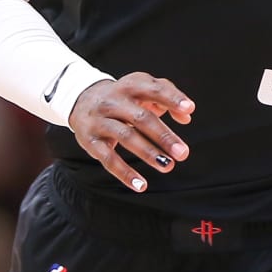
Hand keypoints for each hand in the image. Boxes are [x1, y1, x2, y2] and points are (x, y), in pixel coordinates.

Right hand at [69, 73, 194, 191]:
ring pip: (126, 136)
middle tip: (183, 153)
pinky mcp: (90, 140)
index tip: (189, 108)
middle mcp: (113, 101)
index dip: (172, 98)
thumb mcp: (143, 90)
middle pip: (141, 118)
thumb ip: (168, 97)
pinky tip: (141, 185)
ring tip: (168, 166)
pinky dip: (124, 173)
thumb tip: (186, 116)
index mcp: (131, 85)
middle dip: (163, 136)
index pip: (153, 89)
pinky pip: (108, 158)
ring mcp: (100, 120)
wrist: (82, 100)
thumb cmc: (125, 98)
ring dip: (148, 153)